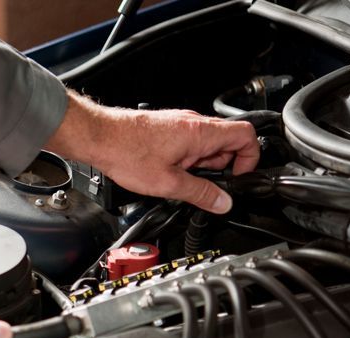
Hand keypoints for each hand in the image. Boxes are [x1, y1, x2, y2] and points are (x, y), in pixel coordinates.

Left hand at [46, 92, 259, 213]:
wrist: (99, 138)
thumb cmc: (127, 153)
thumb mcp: (168, 183)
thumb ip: (200, 193)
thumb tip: (223, 202)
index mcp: (201, 132)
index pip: (247, 136)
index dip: (249, 159)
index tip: (236, 178)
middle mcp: (194, 123)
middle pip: (227, 143)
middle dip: (220, 167)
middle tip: (200, 184)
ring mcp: (181, 124)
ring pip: (207, 145)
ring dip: (201, 165)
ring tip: (178, 178)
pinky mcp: (168, 129)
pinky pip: (189, 143)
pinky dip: (186, 159)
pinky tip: (167, 171)